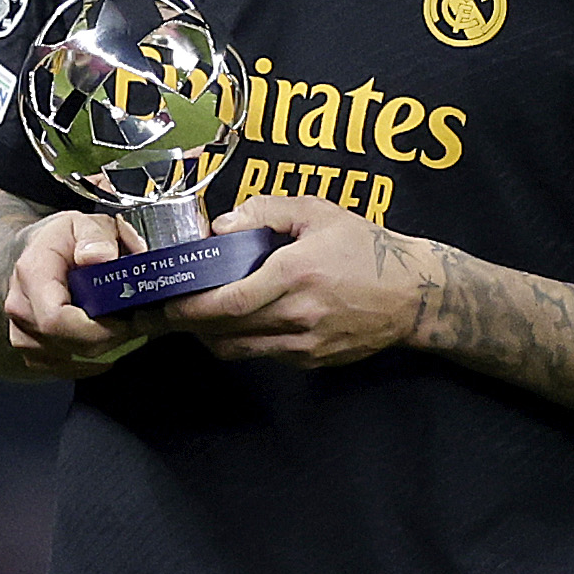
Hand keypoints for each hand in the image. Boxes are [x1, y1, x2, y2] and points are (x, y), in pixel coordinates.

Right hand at [4, 211, 157, 376]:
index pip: (56, 320)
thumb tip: (100, 257)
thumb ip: (96, 236)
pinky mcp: (31, 350)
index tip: (126, 320)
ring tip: (119, 326)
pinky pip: (62, 369)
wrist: (34, 253)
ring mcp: (22, 332)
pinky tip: (104, 342)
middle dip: (109, 339)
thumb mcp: (83, 223)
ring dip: (101, 350)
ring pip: (67, 361)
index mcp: (33, 274)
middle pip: (67, 345)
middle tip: (135, 322)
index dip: (97, 329)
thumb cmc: (62, 241)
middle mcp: (21, 307)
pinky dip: (89, 361)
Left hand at [158, 196, 432, 367]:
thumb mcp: (317, 213)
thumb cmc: (365, 248)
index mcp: (295, 274)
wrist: (413, 295)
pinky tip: (235, 324)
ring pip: (239, 350)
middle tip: (160, 314)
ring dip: (210, 337)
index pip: (229, 302)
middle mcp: (297, 315)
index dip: (190, 308)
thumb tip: (221, 226)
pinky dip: (242, 342)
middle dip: (186, 324)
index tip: (164, 303)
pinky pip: (264, 355)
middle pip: (224, 330)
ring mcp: (305, 344)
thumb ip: (265, 212)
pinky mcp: (312, 361)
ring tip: (192, 319)